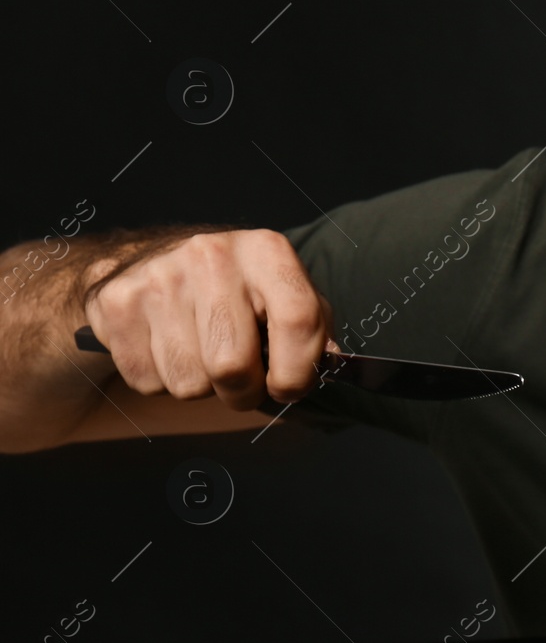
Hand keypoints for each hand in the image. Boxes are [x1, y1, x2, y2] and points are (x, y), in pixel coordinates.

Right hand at [82, 230, 333, 409]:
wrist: (146, 260)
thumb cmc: (234, 290)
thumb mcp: (283, 292)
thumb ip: (314, 328)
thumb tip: (332, 366)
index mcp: (266, 251)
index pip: (298, 320)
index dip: (299, 372)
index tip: (289, 387)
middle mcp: (213, 256)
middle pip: (233, 366)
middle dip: (243, 392)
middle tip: (242, 380)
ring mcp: (159, 278)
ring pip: (189, 384)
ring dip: (201, 386)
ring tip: (201, 352)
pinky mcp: (116, 303)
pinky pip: (148, 382)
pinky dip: (161, 380)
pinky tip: (166, 346)